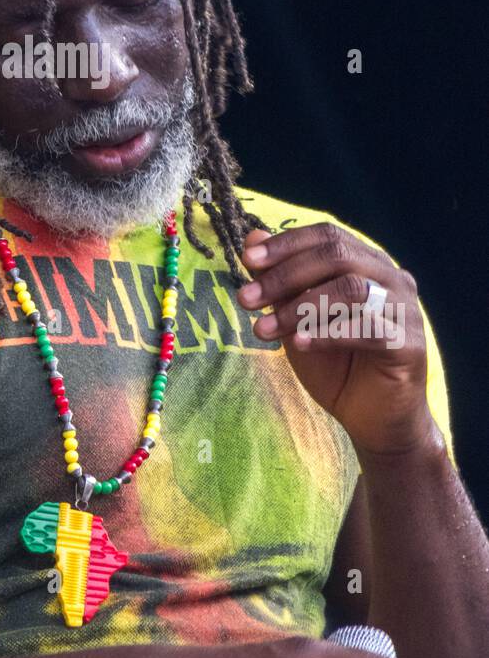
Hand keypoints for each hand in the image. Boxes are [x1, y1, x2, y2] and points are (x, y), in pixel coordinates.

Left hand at [235, 223, 438, 456]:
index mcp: (368, 263)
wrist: (374, 421)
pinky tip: (297, 344)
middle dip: (285, 275)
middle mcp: (392, 278)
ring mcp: (406, 310)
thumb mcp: (298, 319)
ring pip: (351, 289)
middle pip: (337, 256)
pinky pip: (367, 330)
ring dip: (300, 307)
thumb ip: (281, 281)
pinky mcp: (410, 345)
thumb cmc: (336, 365)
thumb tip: (253, 236)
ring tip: (264, 330)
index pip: (328, 236)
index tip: (247, 259)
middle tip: (247, 299)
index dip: (286, 244)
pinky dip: (327, 334)